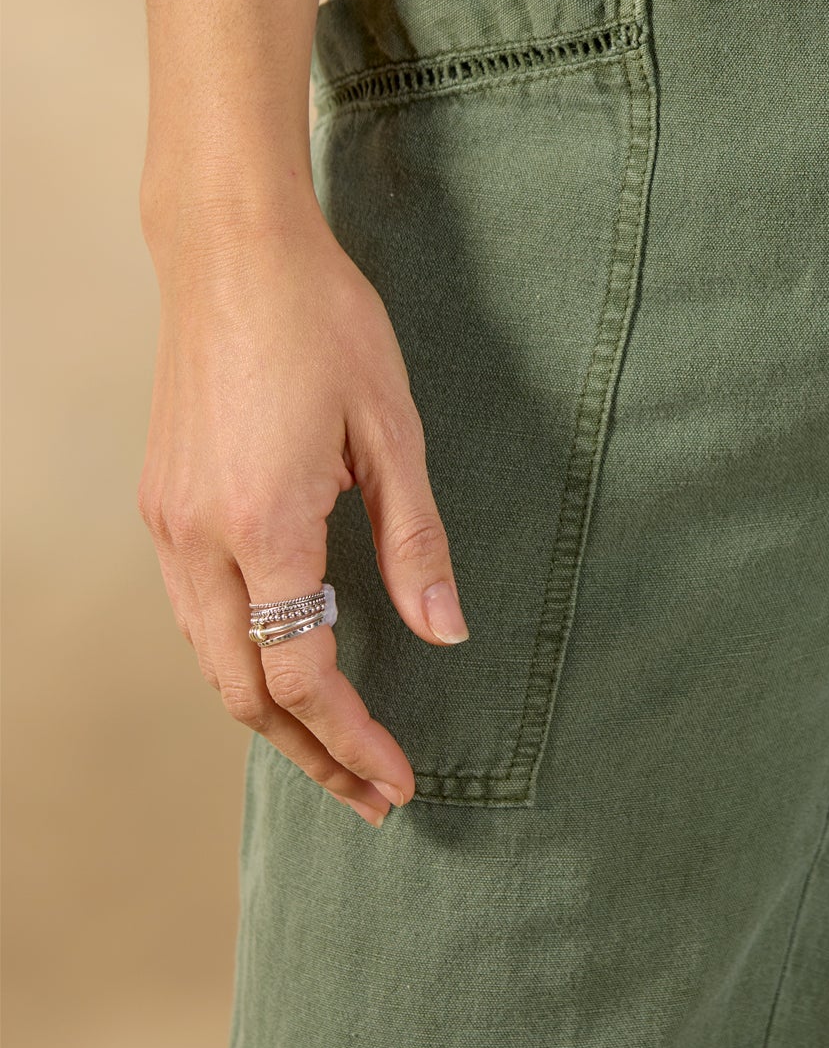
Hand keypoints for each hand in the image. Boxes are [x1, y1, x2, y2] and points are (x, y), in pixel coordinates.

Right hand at [138, 203, 466, 824]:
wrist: (233, 254)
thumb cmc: (325, 324)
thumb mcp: (392, 429)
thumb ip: (414, 540)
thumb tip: (446, 631)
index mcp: (265, 524)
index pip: (303, 674)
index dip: (352, 740)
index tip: (399, 782)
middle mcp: (200, 538)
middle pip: (244, 691)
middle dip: (310, 754)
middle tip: (372, 793)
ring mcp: (169, 522)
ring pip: (210, 659)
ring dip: (272, 714)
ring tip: (335, 747)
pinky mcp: (162, 501)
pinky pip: (196, 613)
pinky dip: (242, 658)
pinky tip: (286, 662)